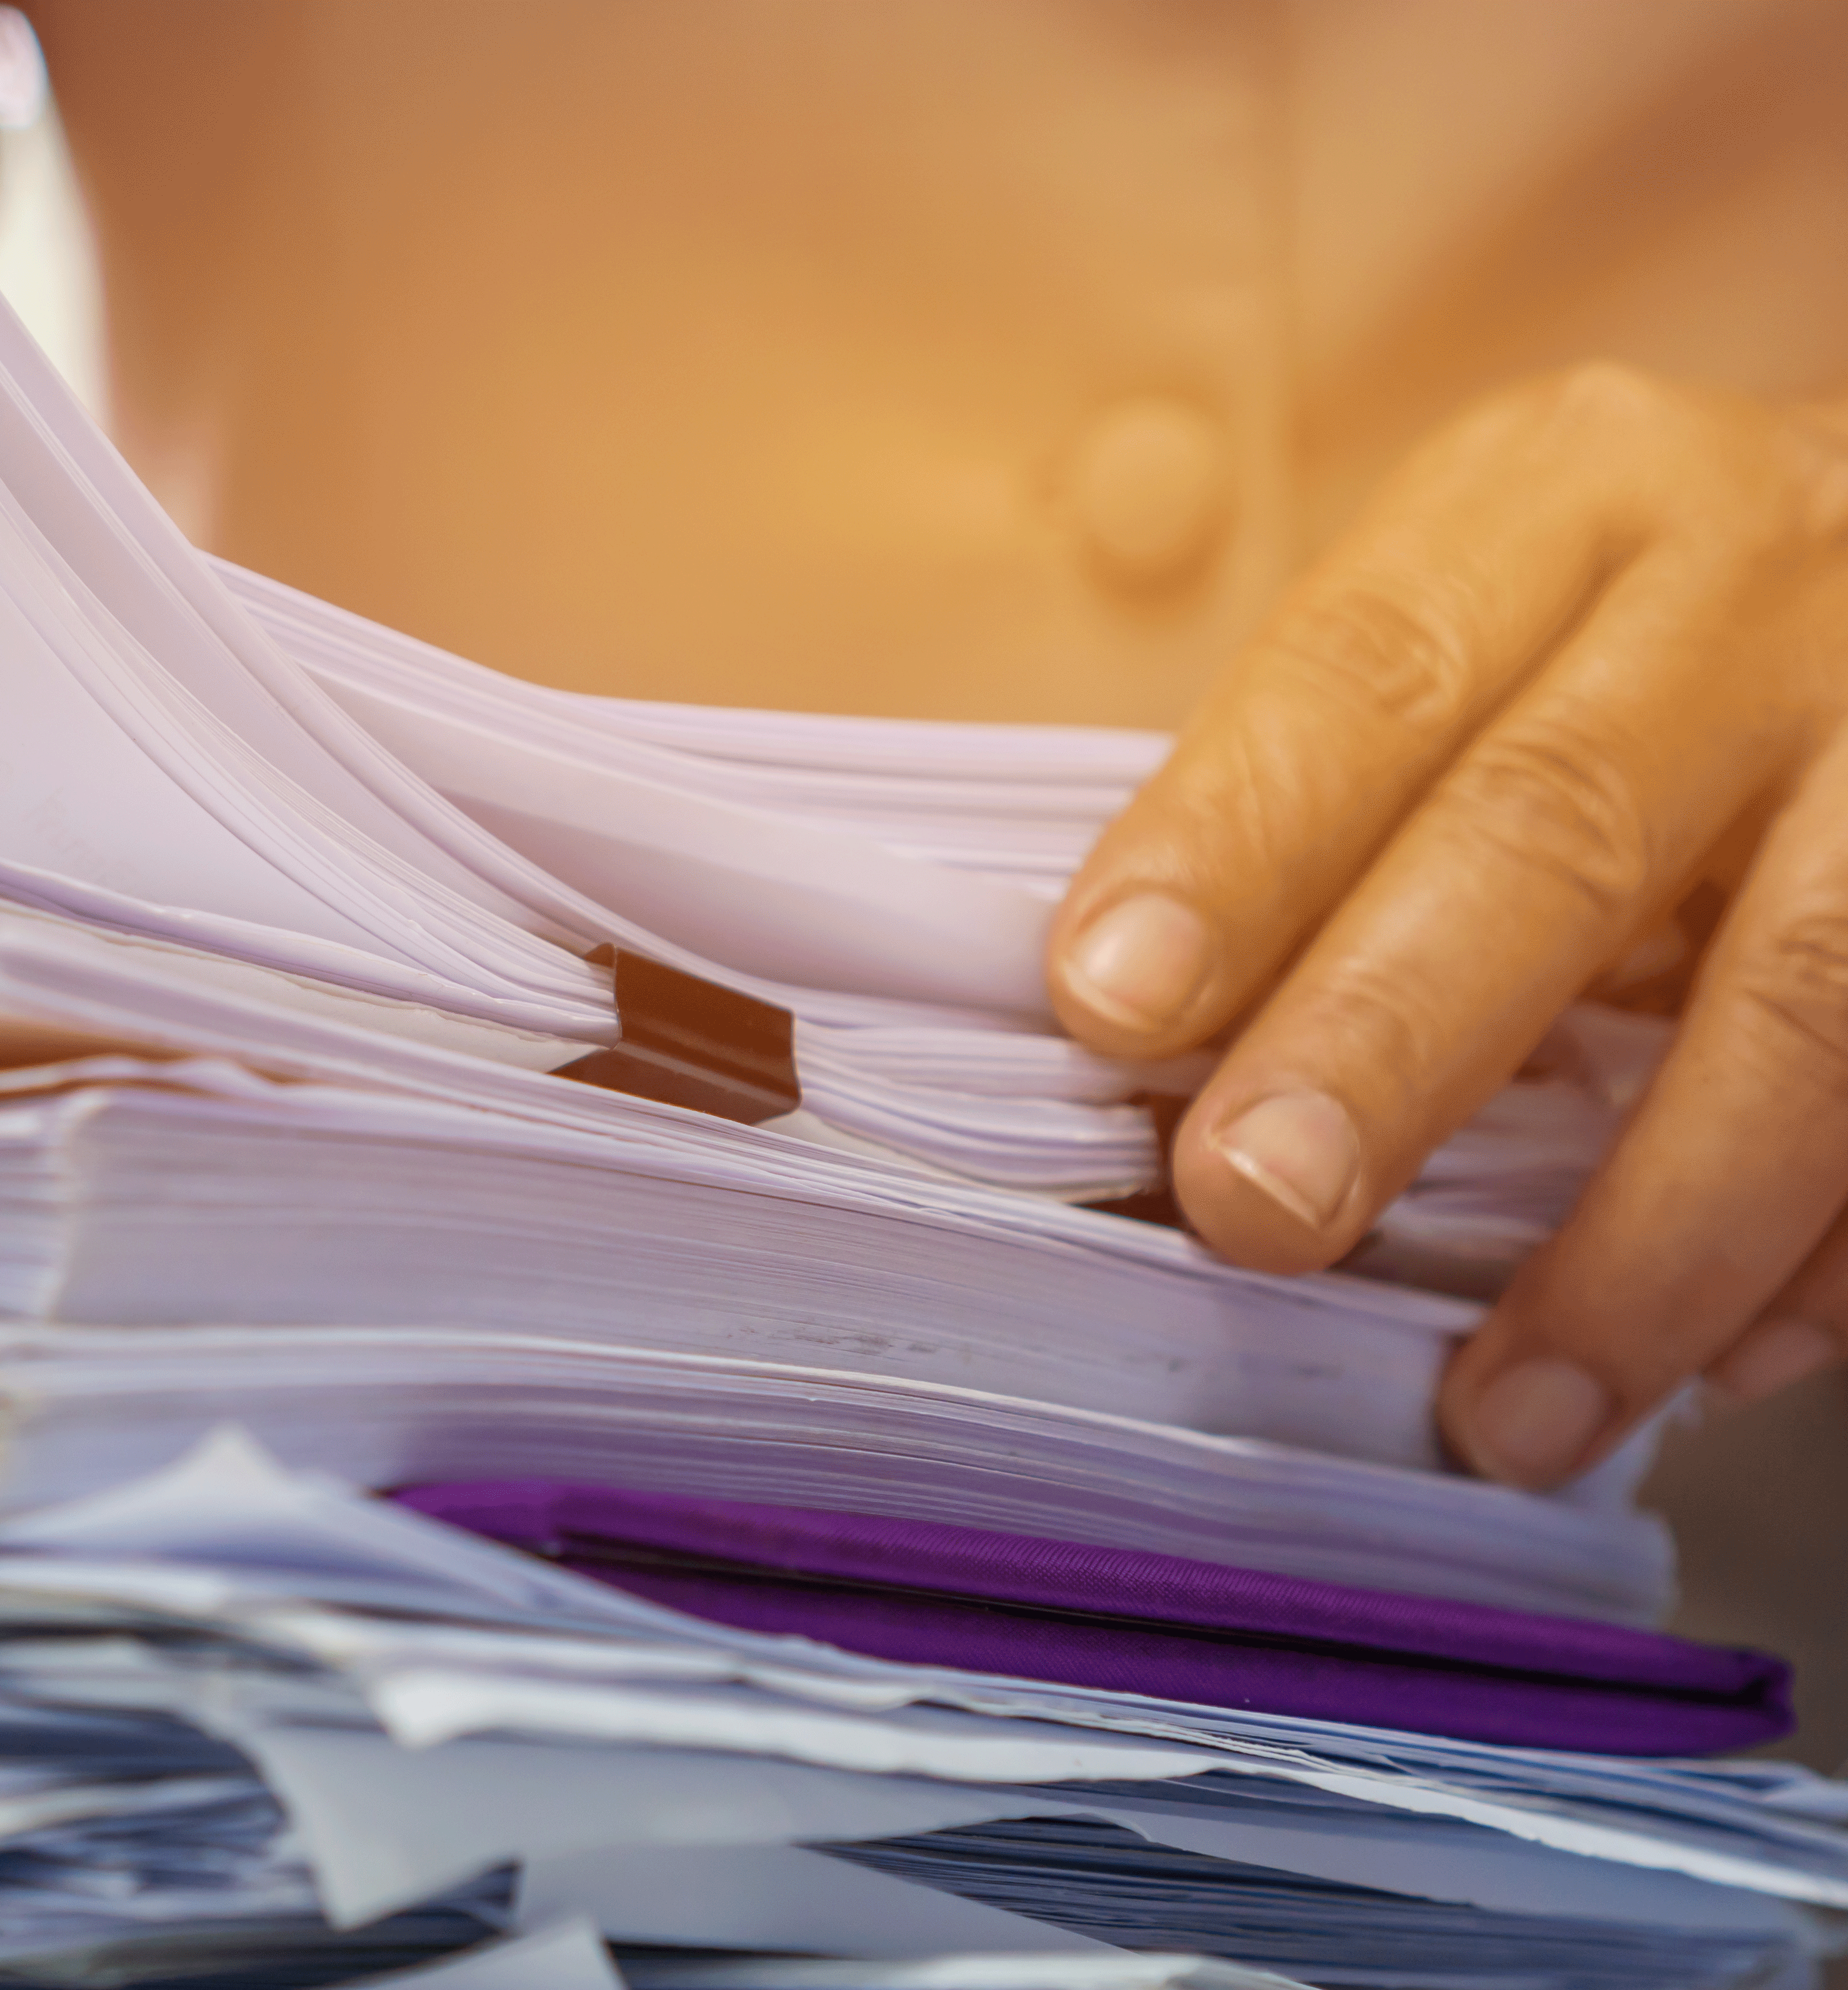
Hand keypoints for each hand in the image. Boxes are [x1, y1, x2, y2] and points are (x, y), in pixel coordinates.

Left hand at [1047, 361, 1847, 1487]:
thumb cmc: (1643, 651)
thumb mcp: (1491, 645)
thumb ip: (1339, 818)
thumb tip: (1159, 1063)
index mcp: (1563, 495)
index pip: (1363, 669)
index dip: (1233, 843)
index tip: (1109, 1003)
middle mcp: (1765, 574)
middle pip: (1555, 822)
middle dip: (1393, 1038)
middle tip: (1256, 1209)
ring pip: (1802, 997)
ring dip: (1641, 1236)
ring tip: (1506, 1409)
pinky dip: (1826, 1265)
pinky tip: (1712, 1371)